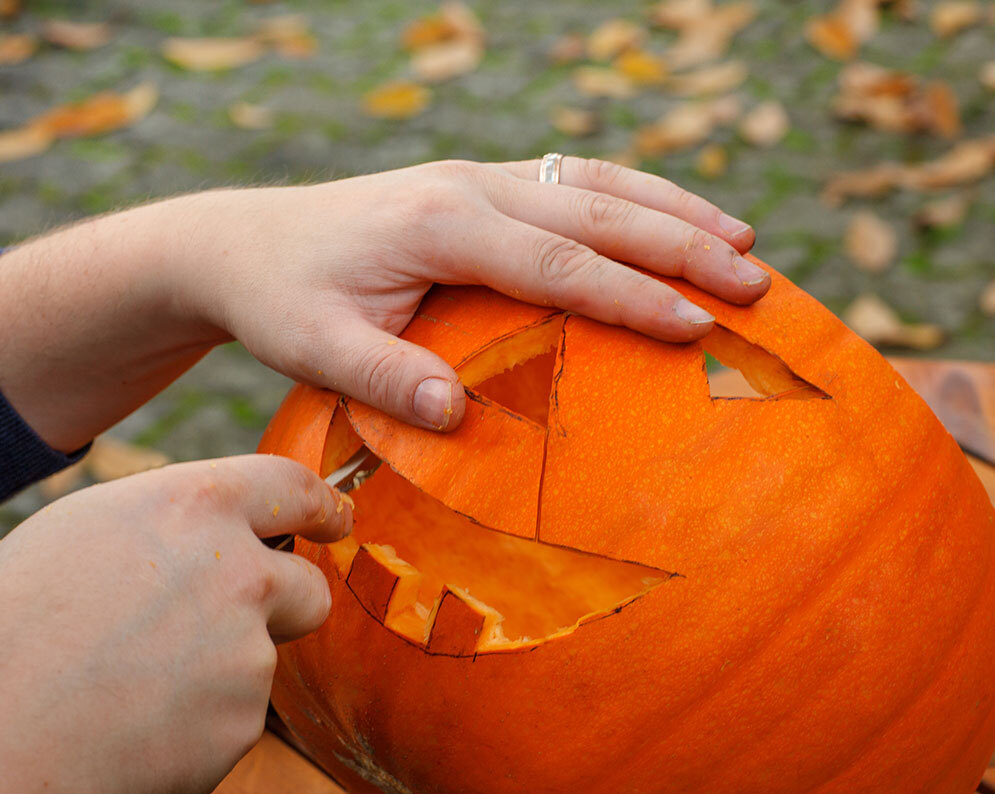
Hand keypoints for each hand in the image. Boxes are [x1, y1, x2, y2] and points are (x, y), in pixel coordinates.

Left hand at [0, 158, 768, 449]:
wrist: (240, 242)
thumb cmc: (278, 300)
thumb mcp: (313, 348)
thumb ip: (384, 377)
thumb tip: (457, 415)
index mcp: (438, 224)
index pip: (556, 263)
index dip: (631, 295)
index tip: (696, 327)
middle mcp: (466, 187)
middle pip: (595, 210)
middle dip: (681, 245)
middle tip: (754, 284)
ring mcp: (474, 177)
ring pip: (593, 182)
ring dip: (670, 208)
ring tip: (742, 241)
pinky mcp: (476, 186)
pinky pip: (569, 180)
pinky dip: (630, 196)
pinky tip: (667, 215)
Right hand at [0, 455, 350, 793]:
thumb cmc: (8, 633)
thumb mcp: (77, 532)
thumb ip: (164, 524)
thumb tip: (202, 533)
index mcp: (193, 509)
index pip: (291, 485)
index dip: (321, 504)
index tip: (335, 517)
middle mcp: (240, 573)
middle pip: (306, 585)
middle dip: (286, 602)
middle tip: (232, 623)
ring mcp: (249, 653)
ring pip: (256, 657)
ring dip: (218, 670)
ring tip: (127, 685)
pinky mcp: (243, 723)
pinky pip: (229, 717)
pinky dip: (194, 724)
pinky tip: (131, 728)